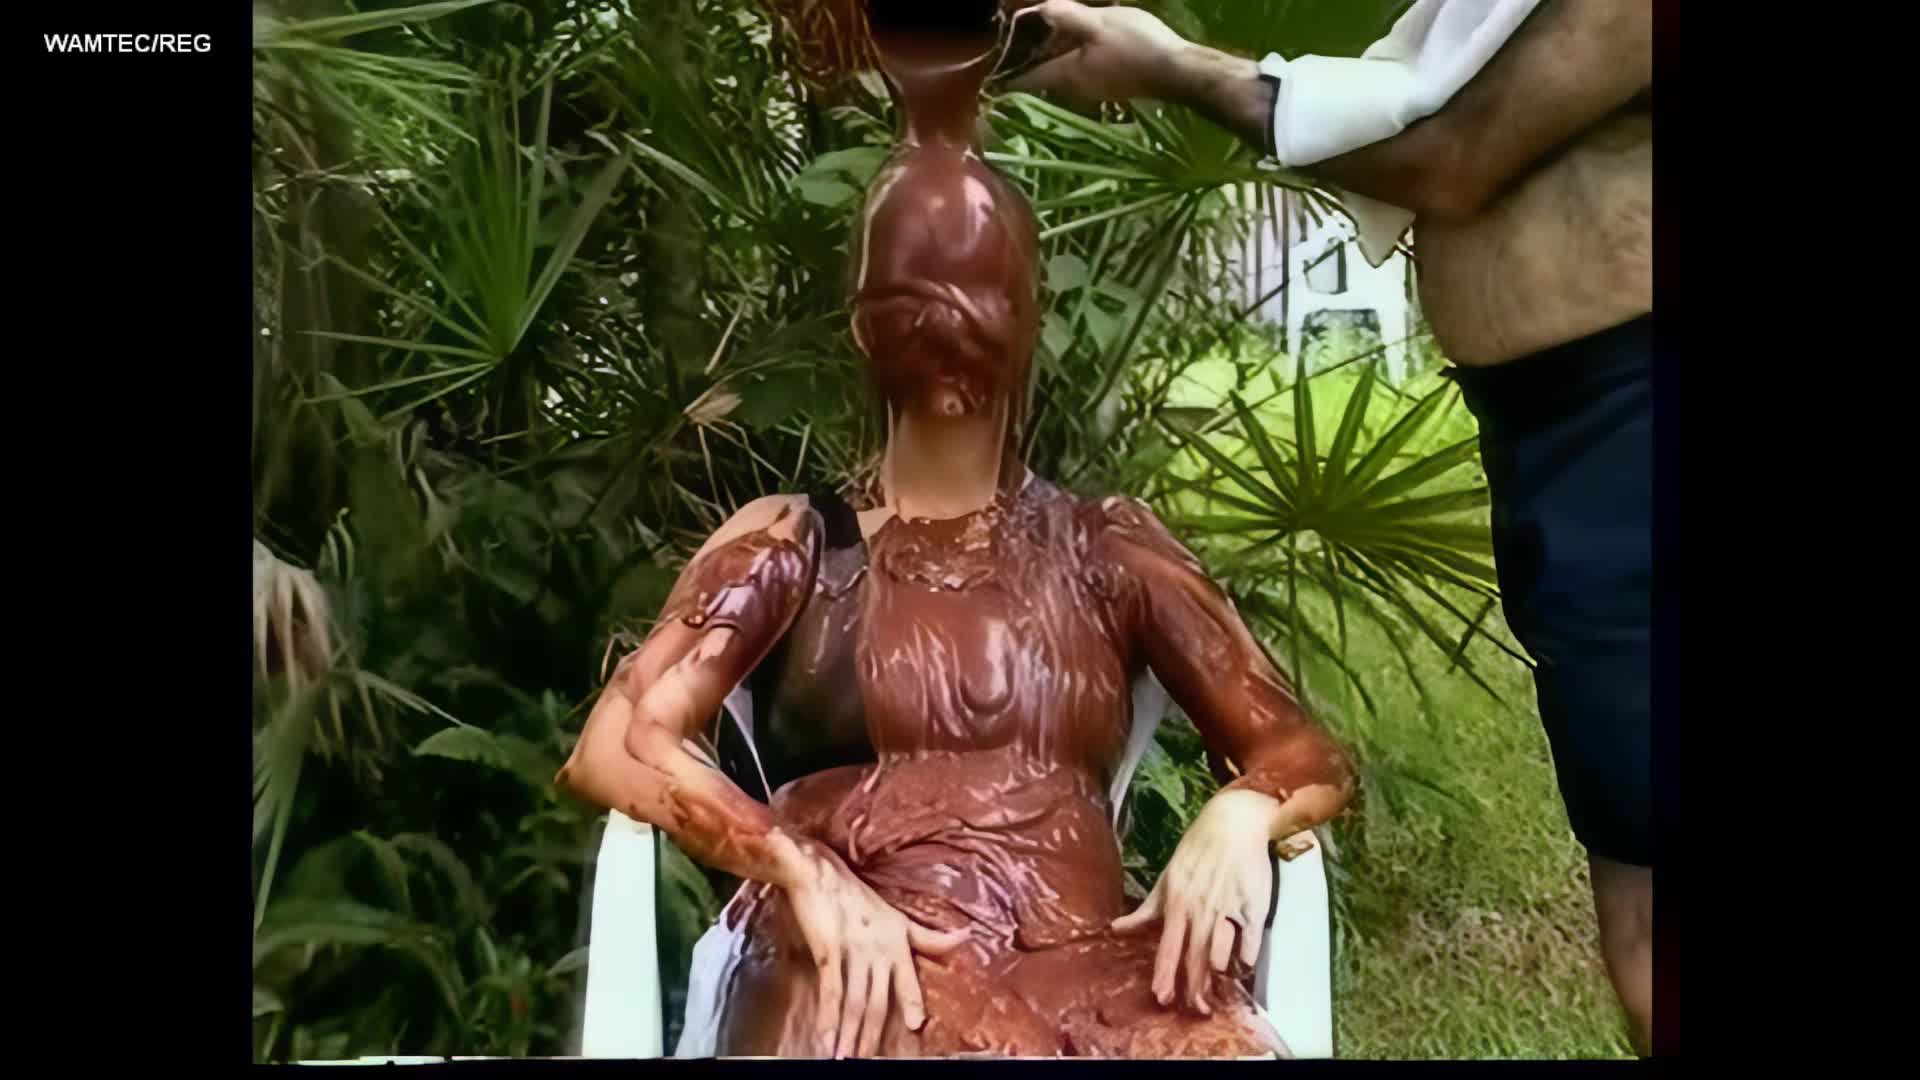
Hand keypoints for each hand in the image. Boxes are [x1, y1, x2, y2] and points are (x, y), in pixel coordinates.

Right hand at [777, 836, 970, 1057]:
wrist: (820, 874)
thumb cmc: (857, 897)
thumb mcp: (897, 917)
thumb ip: (929, 936)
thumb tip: (967, 937)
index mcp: (898, 941)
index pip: (908, 978)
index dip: (912, 1002)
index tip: (916, 1026)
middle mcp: (880, 947)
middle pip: (879, 1001)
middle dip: (872, 1035)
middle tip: (868, 1060)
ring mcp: (855, 950)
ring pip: (856, 1002)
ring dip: (850, 1034)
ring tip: (846, 1058)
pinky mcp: (829, 951)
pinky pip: (831, 991)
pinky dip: (828, 1018)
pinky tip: (825, 1038)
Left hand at [1005, 1, 1195, 106]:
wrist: (1177, 72)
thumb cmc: (1136, 47)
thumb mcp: (1099, 24)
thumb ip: (1067, 17)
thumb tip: (1041, 10)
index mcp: (1064, 75)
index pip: (1024, 79)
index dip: (1006, 69)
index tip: (993, 59)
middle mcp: (1072, 90)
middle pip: (1040, 76)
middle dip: (1028, 57)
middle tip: (1020, 34)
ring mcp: (1091, 90)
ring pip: (1060, 73)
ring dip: (1051, 56)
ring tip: (1045, 32)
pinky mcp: (1108, 85)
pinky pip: (1078, 71)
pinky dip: (1070, 56)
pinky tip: (1076, 40)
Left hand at [1112, 788, 1286, 1014]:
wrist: (1234, 823)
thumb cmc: (1198, 850)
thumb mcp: (1167, 878)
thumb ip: (1147, 910)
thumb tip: (1117, 929)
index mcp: (1177, 902)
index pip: (1168, 946)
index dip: (1165, 973)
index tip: (1162, 997)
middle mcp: (1200, 909)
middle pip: (1195, 958)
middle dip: (1195, 987)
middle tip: (1198, 1008)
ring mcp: (1227, 908)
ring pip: (1220, 954)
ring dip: (1219, 975)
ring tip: (1219, 988)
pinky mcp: (1254, 907)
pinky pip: (1249, 944)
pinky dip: (1245, 960)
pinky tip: (1243, 968)